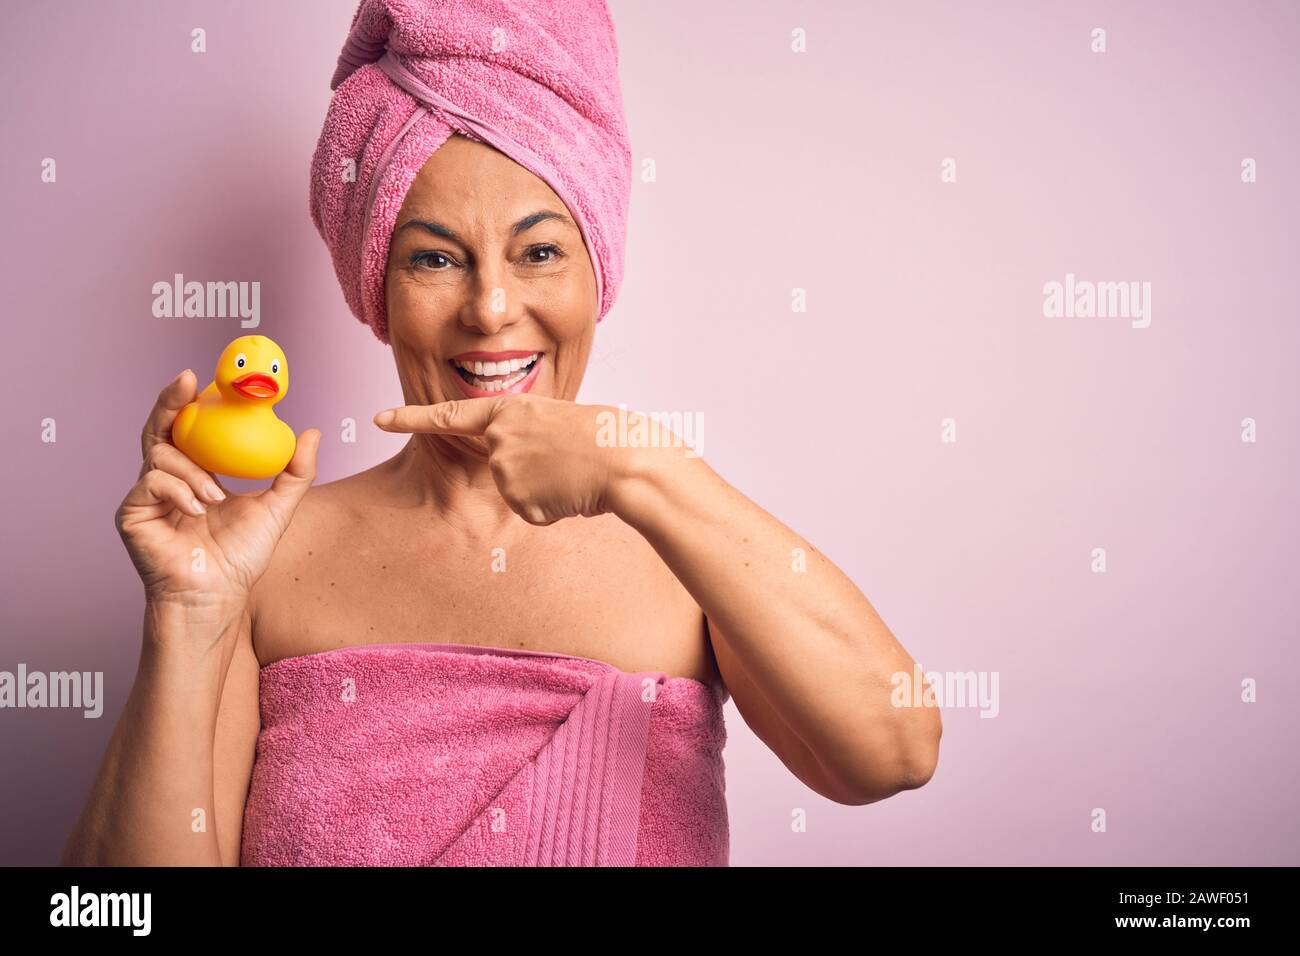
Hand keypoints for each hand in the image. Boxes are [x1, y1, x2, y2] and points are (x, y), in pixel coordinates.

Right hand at [117, 369, 320, 612]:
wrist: (219, 595)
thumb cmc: (242, 556)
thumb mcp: (278, 508)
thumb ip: (296, 472)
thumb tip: (313, 431)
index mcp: (197, 472)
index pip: (190, 427)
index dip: (190, 400)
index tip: (201, 376)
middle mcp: (169, 478)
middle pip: (160, 427)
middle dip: (170, 401)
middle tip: (185, 383)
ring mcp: (148, 495)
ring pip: (159, 454)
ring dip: (192, 470)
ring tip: (214, 497)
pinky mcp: (132, 513)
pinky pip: (151, 482)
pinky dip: (177, 490)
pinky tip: (196, 509)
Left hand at [374, 394, 645, 525]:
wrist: (625, 459)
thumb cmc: (605, 437)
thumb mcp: (560, 422)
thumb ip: (528, 438)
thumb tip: (525, 475)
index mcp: (509, 409)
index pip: (449, 415)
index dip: (409, 417)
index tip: (377, 418)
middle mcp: (498, 438)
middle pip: (501, 467)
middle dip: (535, 473)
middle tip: (568, 461)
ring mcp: (504, 470)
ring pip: (519, 494)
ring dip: (547, 492)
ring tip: (575, 474)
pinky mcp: (517, 500)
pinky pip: (533, 513)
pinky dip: (554, 509)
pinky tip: (573, 493)